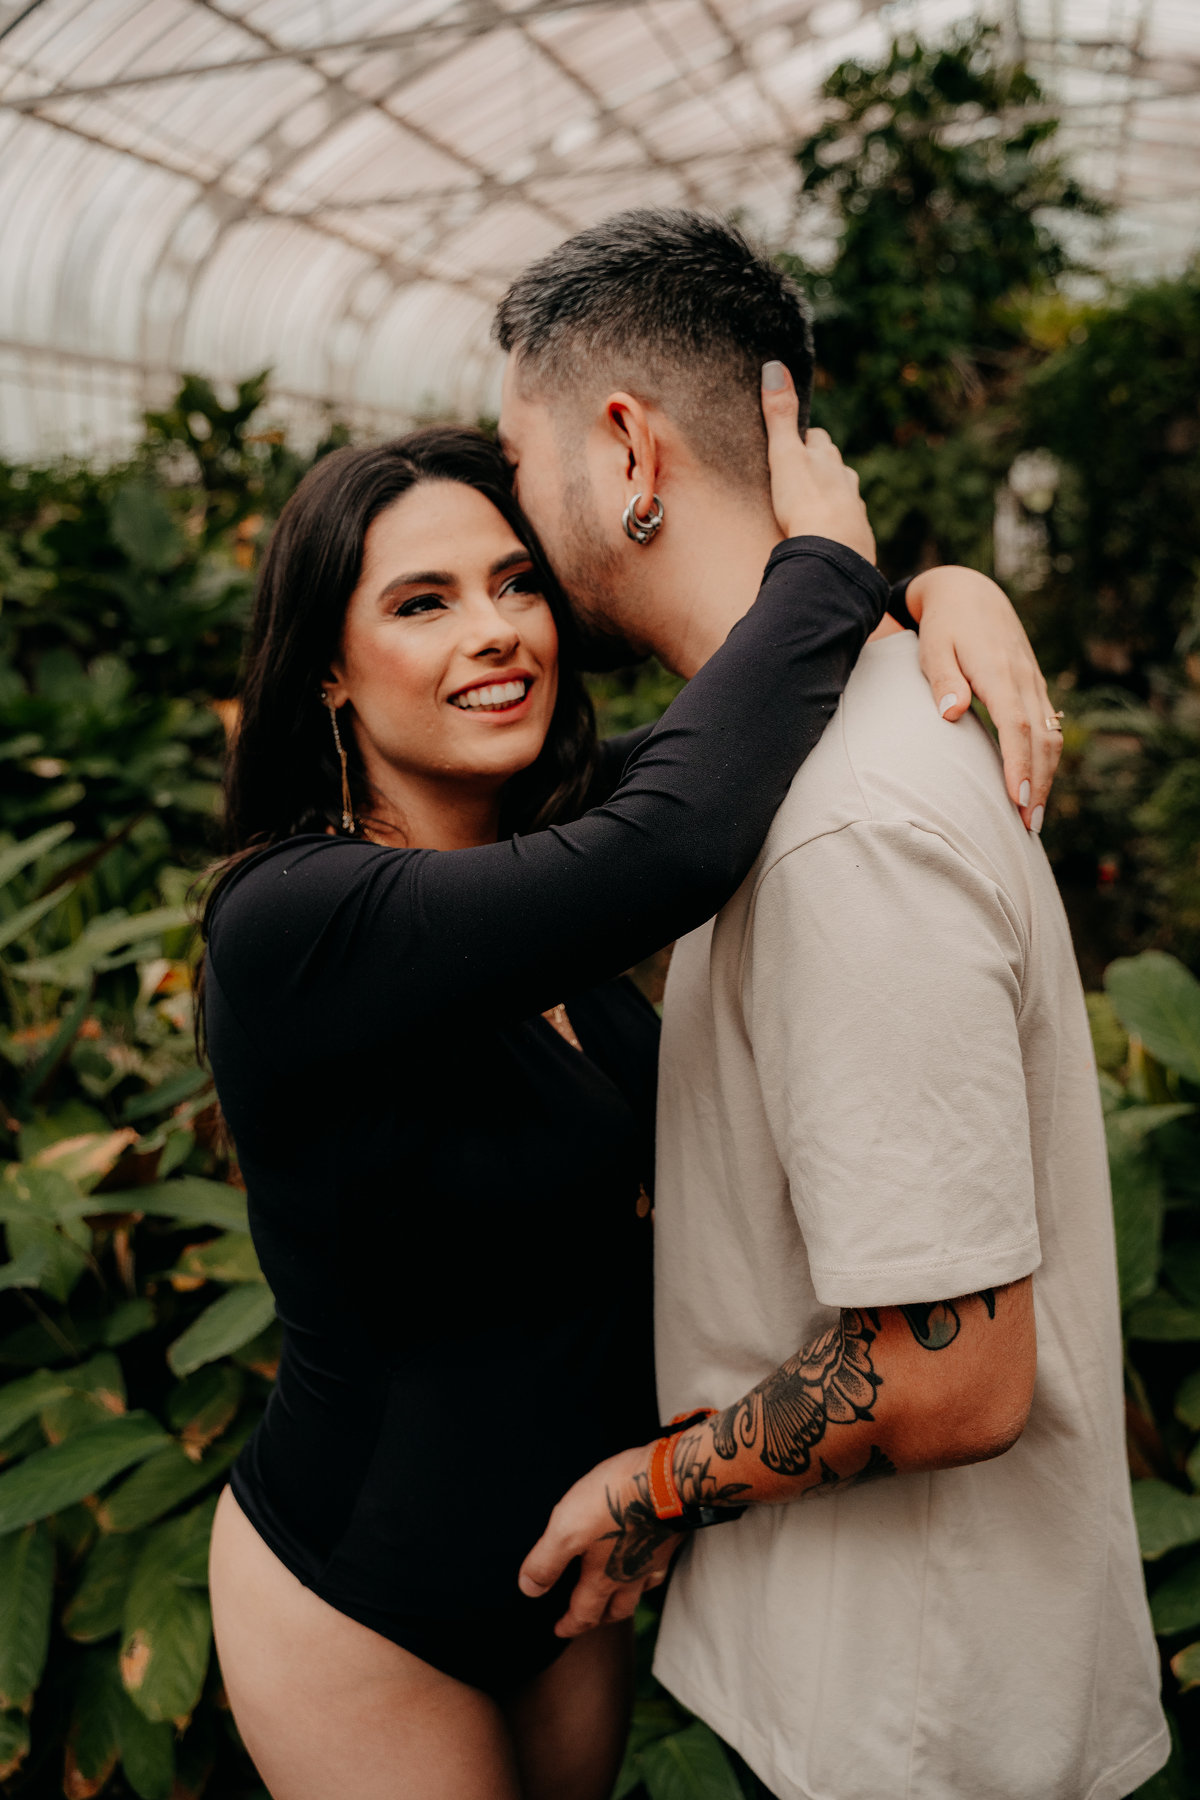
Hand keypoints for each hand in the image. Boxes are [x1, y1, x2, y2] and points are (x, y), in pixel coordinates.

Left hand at [517, 1444, 681, 1638]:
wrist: (667, 1479)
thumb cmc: (614, 1501)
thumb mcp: (567, 1529)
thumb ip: (546, 1562)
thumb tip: (529, 1590)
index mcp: (604, 1578)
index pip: (585, 1614)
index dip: (570, 1625)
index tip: (560, 1631)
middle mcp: (632, 1575)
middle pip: (616, 1610)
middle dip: (599, 1619)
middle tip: (588, 1620)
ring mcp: (654, 1557)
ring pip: (641, 1590)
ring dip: (627, 1599)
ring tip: (619, 1597)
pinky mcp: (670, 1536)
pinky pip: (659, 1565)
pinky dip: (650, 1571)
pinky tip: (647, 1559)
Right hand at [761, 361, 874, 564]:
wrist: (832, 553)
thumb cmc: (806, 503)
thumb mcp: (785, 455)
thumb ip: (780, 415)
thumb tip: (775, 367)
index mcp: (828, 459)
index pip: (817, 438)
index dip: (805, 439)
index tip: (794, 441)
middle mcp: (846, 480)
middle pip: (834, 465)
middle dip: (820, 466)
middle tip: (800, 473)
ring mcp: (854, 510)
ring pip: (844, 495)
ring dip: (831, 497)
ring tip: (813, 506)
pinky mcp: (857, 539)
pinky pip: (847, 527)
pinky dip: (837, 526)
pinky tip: (828, 535)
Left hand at [906, 566, 1062, 831]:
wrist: (971, 593)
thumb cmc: (945, 625)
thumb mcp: (934, 647)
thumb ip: (942, 681)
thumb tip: (950, 714)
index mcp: (1000, 672)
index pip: (1016, 727)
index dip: (1019, 766)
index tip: (1018, 800)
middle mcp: (1024, 680)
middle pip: (1041, 740)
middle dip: (1039, 785)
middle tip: (1028, 826)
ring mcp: (1034, 684)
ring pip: (1051, 736)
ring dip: (1047, 777)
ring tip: (1033, 817)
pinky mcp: (1035, 688)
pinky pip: (1048, 728)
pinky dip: (1046, 760)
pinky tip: (1037, 785)